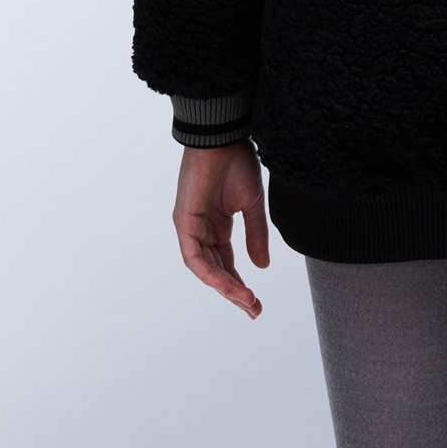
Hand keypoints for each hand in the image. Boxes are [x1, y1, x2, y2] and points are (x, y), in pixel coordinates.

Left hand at [173, 140, 269, 317]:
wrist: (223, 137)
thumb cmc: (237, 163)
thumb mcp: (252, 204)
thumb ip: (256, 235)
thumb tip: (262, 266)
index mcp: (217, 226)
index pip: (227, 264)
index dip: (241, 284)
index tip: (257, 303)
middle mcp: (202, 231)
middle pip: (216, 271)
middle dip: (234, 292)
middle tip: (254, 310)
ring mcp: (191, 228)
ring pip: (205, 268)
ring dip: (225, 287)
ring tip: (245, 300)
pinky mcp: (183, 222)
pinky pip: (194, 256)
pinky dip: (209, 272)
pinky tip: (225, 285)